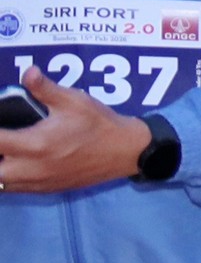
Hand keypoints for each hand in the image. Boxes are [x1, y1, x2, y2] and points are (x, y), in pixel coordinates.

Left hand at [0, 65, 156, 194]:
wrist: (127, 151)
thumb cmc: (99, 124)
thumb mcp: (73, 100)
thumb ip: (44, 88)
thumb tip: (27, 72)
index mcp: (35, 144)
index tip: (1, 123)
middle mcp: (33, 168)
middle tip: (2, 141)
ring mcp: (40, 182)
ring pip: (3, 184)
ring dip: (0, 169)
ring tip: (6, 153)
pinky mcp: (48, 189)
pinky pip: (16, 190)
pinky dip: (8, 179)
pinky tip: (15, 164)